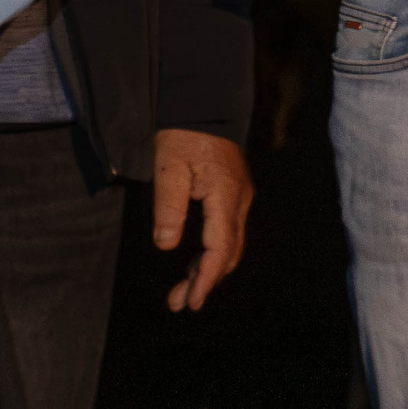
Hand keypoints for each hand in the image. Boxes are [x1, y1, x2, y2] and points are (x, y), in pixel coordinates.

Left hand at [151, 128, 253, 311]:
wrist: (203, 105)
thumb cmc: (183, 135)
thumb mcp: (168, 169)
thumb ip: (169, 208)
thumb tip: (167, 245)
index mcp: (225, 197)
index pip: (220, 249)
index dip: (206, 279)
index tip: (192, 301)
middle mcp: (240, 201)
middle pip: (229, 253)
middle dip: (206, 281)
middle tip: (180, 303)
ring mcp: (240, 198)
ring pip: (231, 245)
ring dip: (209, 270)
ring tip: (183, 292)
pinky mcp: (234, 195)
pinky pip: (228, 233)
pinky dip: (213, 254)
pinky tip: (195, 265)